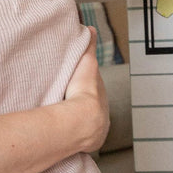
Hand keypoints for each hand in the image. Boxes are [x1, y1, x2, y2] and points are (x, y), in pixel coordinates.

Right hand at [64, 27, 108, 153]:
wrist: (83, 118)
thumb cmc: (85, 90)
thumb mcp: (86, 62)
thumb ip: (88, 45)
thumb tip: (90, 29)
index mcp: (102, 96)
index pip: (96, 91)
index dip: (87, 88)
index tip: (77, 87)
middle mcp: (104, 113)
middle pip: (93, 108)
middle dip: (84, 107)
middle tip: (70, 104)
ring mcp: (98, 129)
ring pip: (89, 124)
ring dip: (81, 123)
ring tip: (68, 122)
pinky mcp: (91, 142)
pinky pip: (84, 139)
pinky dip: (78, 136)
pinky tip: (69, 137)